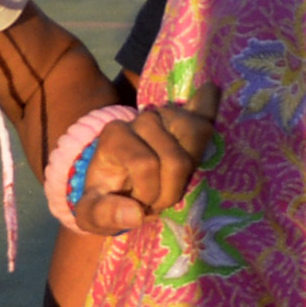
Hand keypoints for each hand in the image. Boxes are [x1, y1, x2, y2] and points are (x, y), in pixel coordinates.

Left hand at [74, 101, 215, 231]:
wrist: (114, 183)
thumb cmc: (105, 197)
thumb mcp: (91, 213)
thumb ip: (104, 214)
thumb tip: (136, 214)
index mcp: (115, 136)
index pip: (145, 164)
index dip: (149, 192)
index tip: (140, 205)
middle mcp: (141, 119)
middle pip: (176, 158)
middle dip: (171, 190)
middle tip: (158, 200)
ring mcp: (167, 115)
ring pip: (197, 134)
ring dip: (192, 170)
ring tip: (174, 183)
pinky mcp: (186, 118)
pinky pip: (204, 110)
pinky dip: (211, 104)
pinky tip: (214, 91)